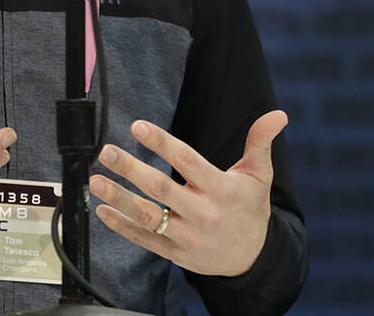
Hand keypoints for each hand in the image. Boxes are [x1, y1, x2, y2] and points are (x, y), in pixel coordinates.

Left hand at [89, 110, 286, 276]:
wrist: (252, 258)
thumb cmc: (250, 208)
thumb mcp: (258, 175)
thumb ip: (260, 143)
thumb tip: (277, 114)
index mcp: (222, 190)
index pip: (188, 162)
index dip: (162, 143)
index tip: (138, 126)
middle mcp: (203, 214)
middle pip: (162, 190)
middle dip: (131, 169)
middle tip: (107, 151)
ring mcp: (187, 237)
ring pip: (148, 217)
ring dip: (119, 198)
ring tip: (96, 180)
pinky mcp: (175, 254)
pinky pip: (144, 240)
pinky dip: (121, 226)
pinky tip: (102, 209)